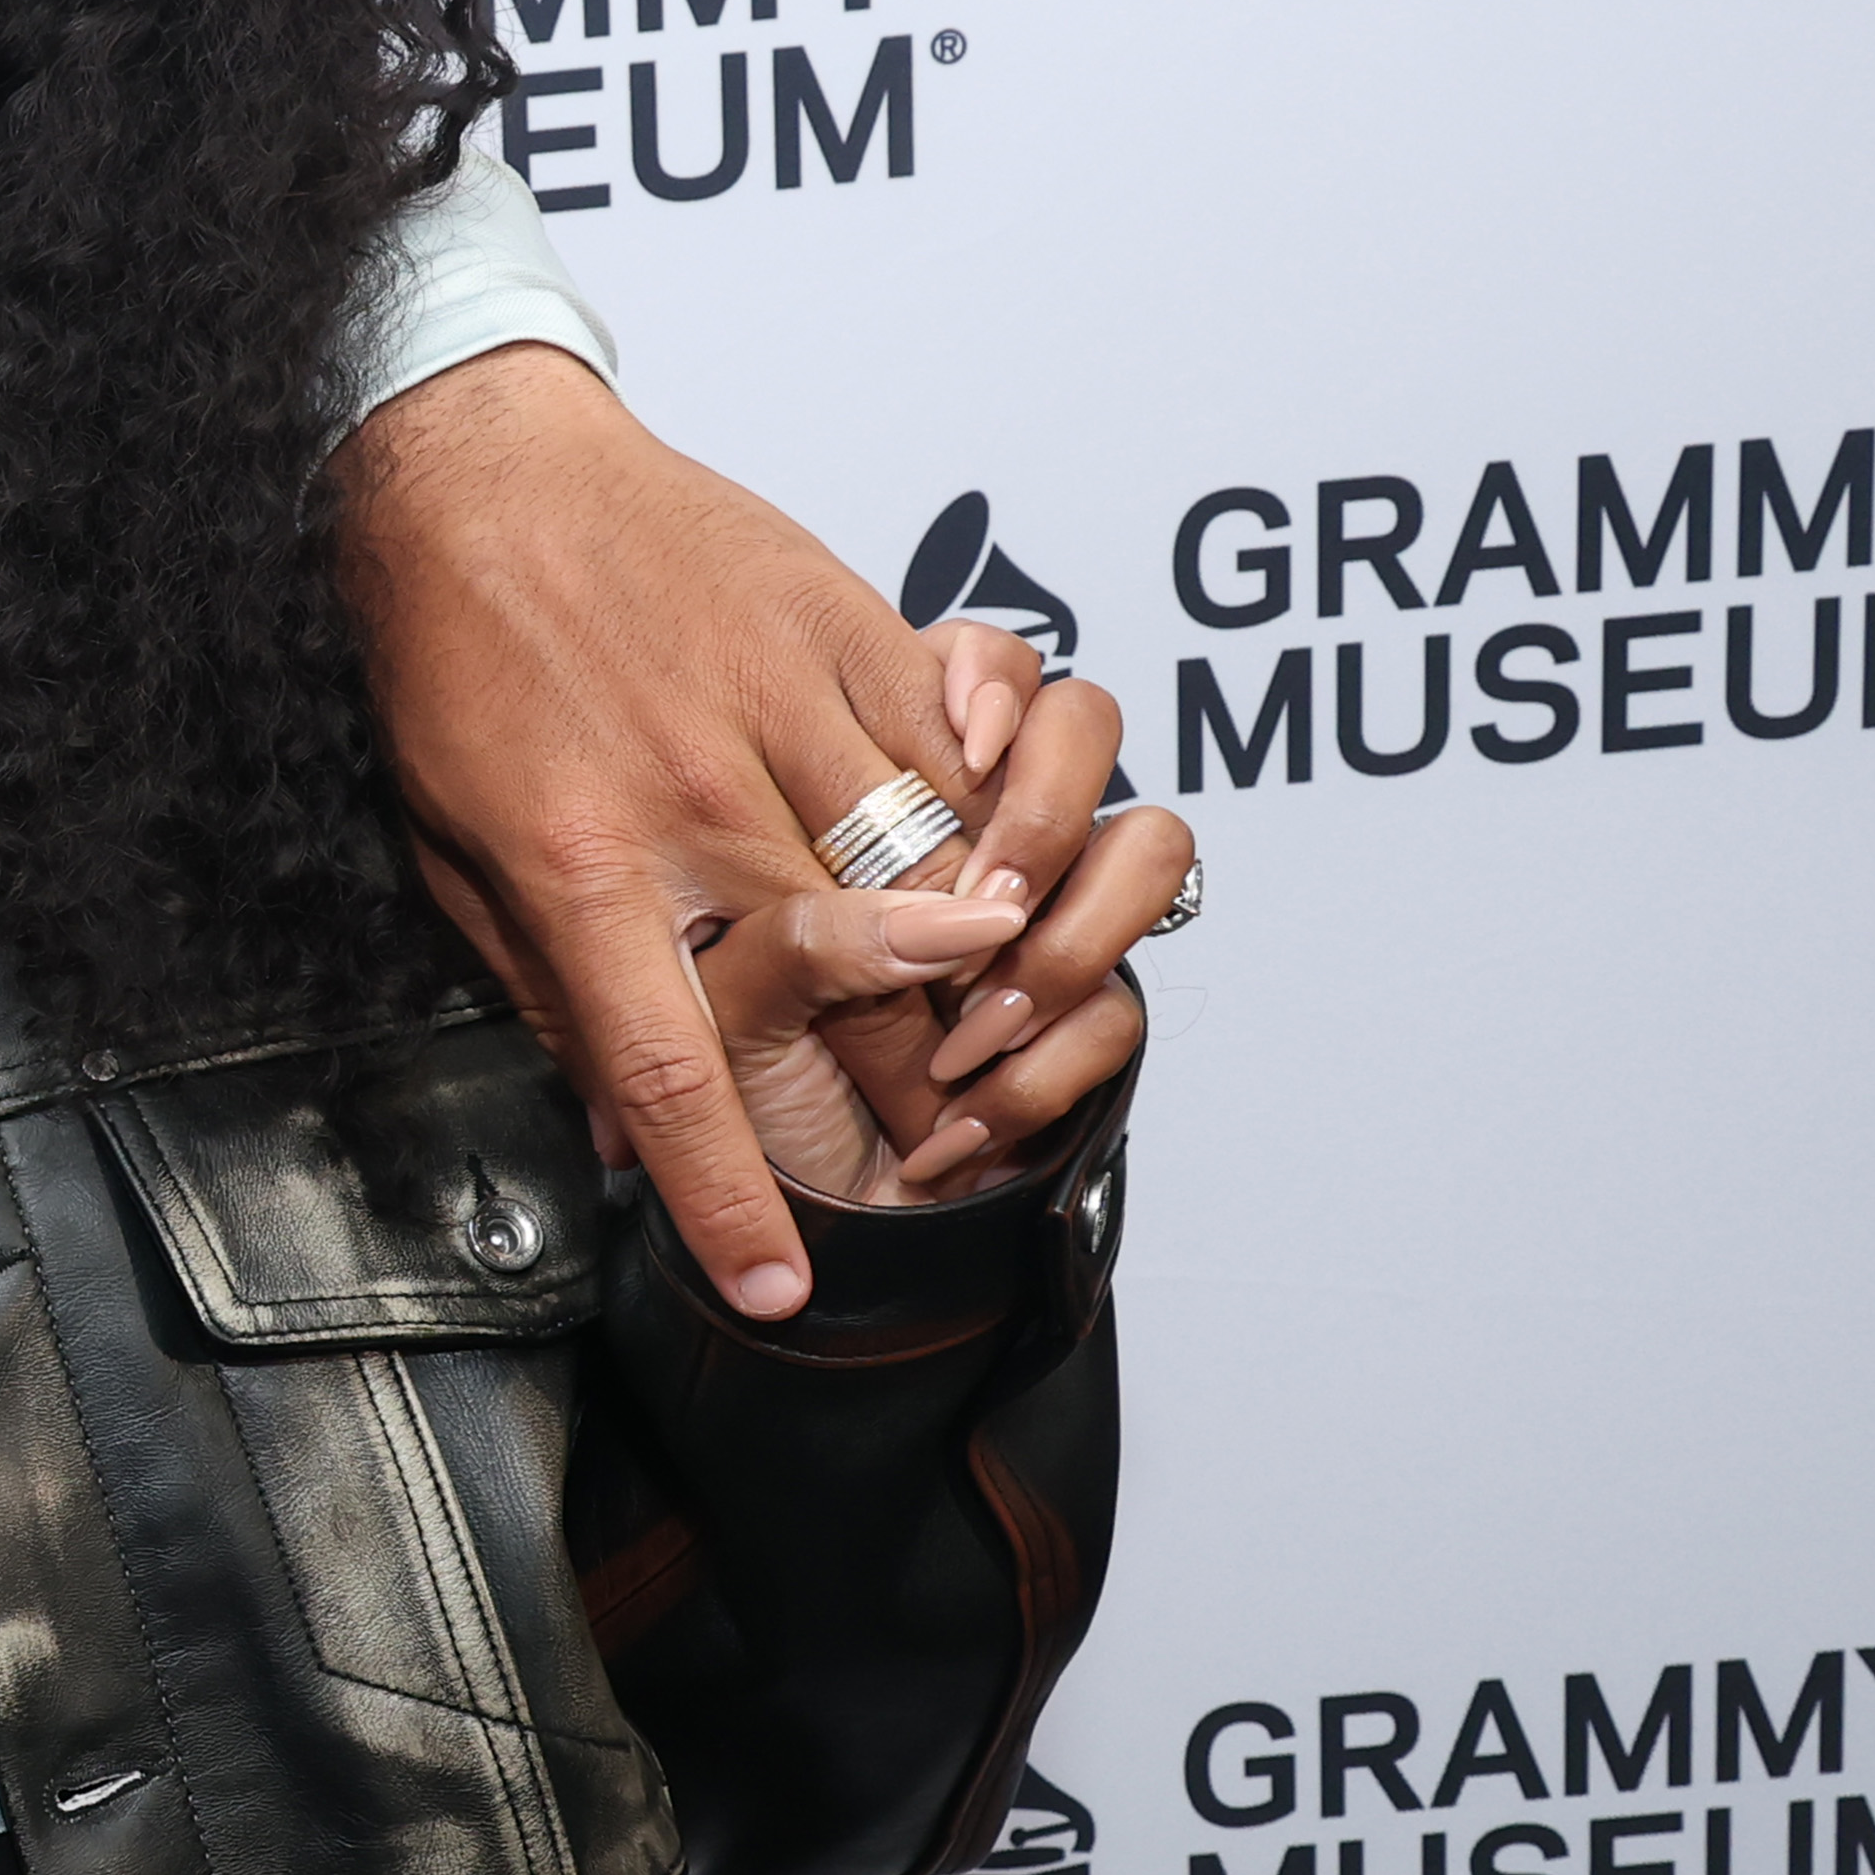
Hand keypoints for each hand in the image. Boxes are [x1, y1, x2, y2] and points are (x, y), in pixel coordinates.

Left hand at [349, 347, 1112, 1310]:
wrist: (471, 471)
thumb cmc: (451, 663)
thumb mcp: (450, 851)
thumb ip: (539, 990)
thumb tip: (604, 1135)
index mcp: (578, 866)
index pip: (673, 1069)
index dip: (730, 1192)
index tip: (779, 1288)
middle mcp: (692, 795)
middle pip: (846, 988)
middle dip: (906, 1090)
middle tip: (933, 1151)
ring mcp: (780, 705)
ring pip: (931, 870)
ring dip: (975, 967)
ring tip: (985, 1027)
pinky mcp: (845, 627)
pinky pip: (957, 746)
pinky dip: (993, 815)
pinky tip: (1001, 864)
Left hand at [694, 684, 1172, 1204]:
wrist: (789, 1209)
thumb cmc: (737, 1080)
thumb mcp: (727, 1001)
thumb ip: (803, 940)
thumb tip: (940, 924)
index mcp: (880, 789)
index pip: (974, 666)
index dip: (992, 682)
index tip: (966, 743)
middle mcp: (978, 834)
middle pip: (1087, 725)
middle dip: (1048, 816)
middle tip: (983, 904)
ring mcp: (1044, 918)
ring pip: (1148, 851)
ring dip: (1063, 947)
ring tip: (963, 1033)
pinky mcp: (1081, 1020)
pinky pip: (1118, 1010)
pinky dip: (1036, 1075)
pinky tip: (952, 1118)